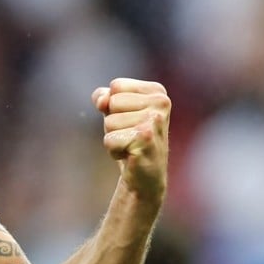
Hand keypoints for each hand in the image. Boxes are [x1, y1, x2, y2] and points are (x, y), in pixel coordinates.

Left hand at [92, 78, 169, 203]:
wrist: (145, 177)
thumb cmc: (129, 139)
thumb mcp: (115, 112)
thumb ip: (104, 97)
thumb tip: (102, 100)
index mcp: (157, 91)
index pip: (116, 86)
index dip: (113, 106)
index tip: (129, 121)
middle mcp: (161, 102)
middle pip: (112, 102)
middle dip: (113, 122)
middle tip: (130, 136)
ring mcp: (155, 120)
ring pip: (109, 122)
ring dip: (114, 137)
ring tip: (130, 145)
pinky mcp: (146, 139)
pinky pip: (110, 140)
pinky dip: (114, 151)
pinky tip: (130, 155)